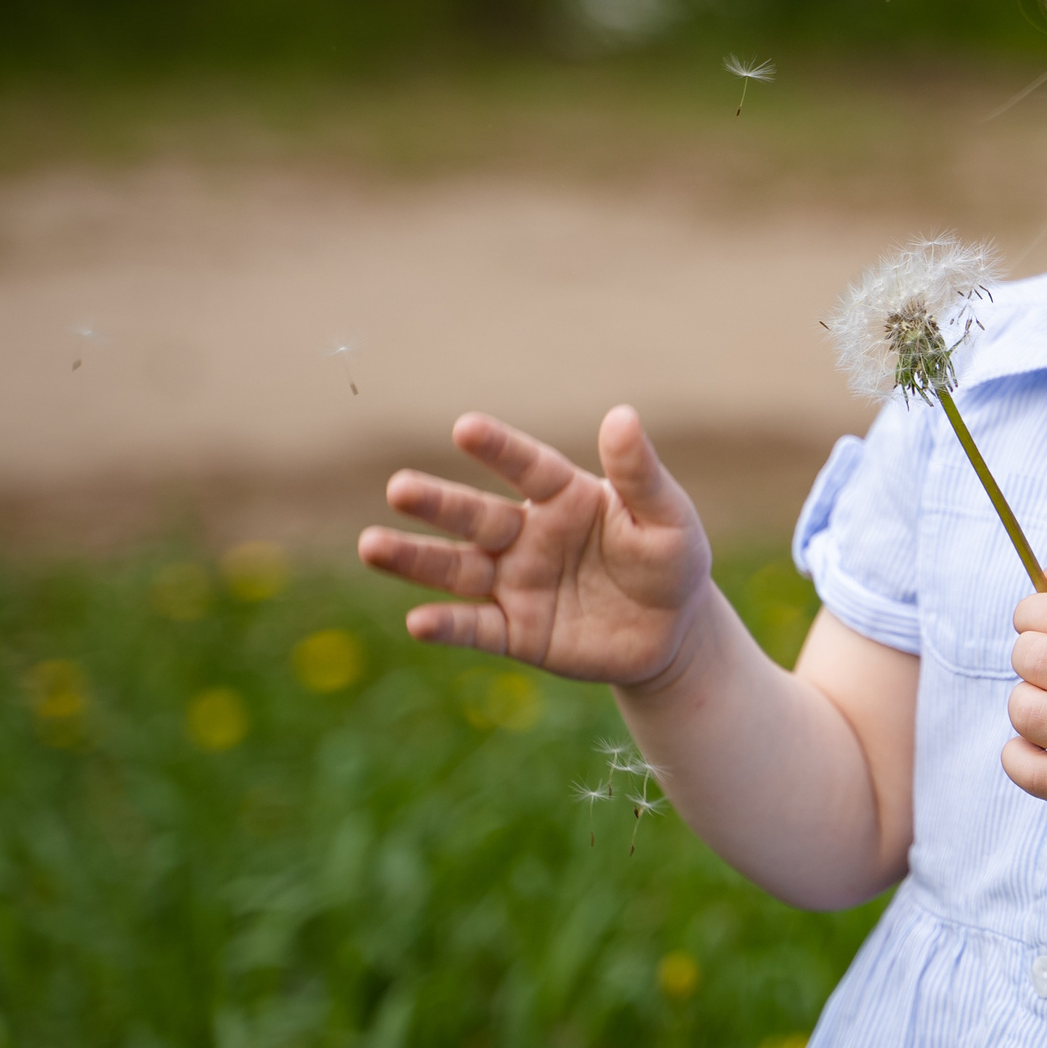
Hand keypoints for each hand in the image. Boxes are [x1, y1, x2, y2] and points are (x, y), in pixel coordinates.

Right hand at [358, 406, 714, 688]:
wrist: (674, 632)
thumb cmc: (671, 560)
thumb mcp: (667, 517)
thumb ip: (640, 474)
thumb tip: (622, 415)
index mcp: (564, 496)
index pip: (526, 467)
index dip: (499, 449)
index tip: (466, 427)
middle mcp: (529, 535)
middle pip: (476, 517)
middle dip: (438, 504)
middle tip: (399, 488)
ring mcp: (517, 584)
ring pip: (458, 569)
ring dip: (415, 560)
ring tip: (372, 545)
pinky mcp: (517, 633)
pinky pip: (477, 628)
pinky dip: (448, 626)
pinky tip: (418, 622)